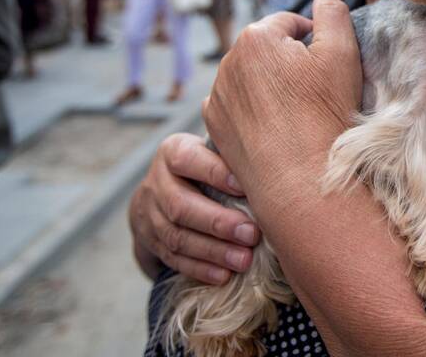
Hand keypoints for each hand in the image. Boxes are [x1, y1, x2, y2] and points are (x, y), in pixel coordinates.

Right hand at [128, 133, 259, 284]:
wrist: (160, 189)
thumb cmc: (205, 165)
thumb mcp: (213, 151)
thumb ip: (233, 157)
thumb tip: (276, 167)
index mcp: (172, 151)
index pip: (188, 160)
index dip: (216, 174)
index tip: (246, 187)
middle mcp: (156, 183)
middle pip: (180, 206)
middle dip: (218, 223)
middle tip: (252, 234)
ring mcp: (149, 215)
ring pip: (177, 237)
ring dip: (213, 251)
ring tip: (244, 260)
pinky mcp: (150, 243)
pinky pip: (173, 259)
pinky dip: (200, 269)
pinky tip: (224, 274)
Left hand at [203, 0, 361, 211]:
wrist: (300, 178)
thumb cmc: (325, 113)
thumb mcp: (343, 52)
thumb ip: (334, 13)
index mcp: (257, 37)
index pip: (289, 23)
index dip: (313, 39)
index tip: (327, 64)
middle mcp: (228, 62)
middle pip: (267, 49)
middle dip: (288, 62)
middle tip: (314, 89)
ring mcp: (217, 95)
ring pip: (250, 77)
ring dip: (270, 84)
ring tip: (296, 110)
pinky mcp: (214, 125)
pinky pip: (236, 105)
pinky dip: (254, 109)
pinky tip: (276, 125)